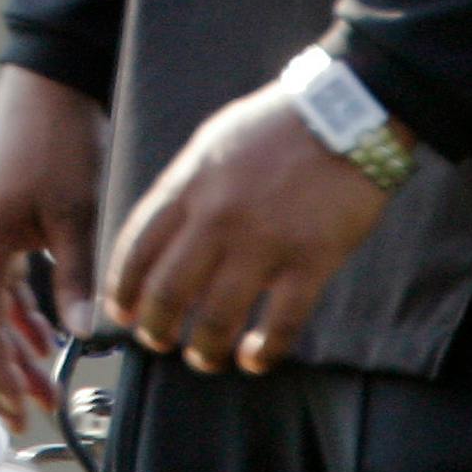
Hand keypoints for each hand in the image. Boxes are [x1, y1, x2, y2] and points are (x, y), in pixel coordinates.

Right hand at [0, 64, 109, 433]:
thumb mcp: (75, 211)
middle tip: (25, 414)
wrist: (48, 80)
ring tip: (41, 385)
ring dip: (6, 347)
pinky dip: (12, 315)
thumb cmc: (59, 137)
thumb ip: (76, 276)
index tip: (16, 409)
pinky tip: (42, 336)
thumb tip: (82, 335)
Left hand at [102, 82, 403, 377]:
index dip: (122, 289)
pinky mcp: (310, 261)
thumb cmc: (279, 126)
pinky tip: (254, 359)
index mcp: (190, 184)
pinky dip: (262, 353)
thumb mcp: (215, 142)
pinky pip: (279, 325)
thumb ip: (186, 186)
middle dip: (155, 329)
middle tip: (156, 343)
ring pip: (216, 319)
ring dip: (204, 350)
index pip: (138, 248)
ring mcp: (264, 242)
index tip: (122, 312)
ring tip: (203, 358)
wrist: (349, 112)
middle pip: (168, 292)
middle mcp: (218, 217)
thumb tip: (164, 231)